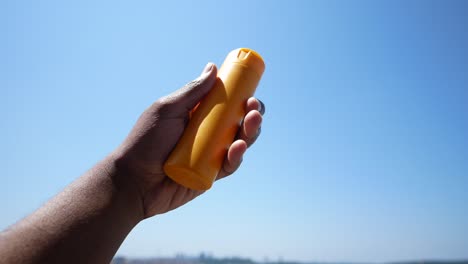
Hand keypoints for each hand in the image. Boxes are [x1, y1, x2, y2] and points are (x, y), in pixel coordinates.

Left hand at [113, 63, 264, 218]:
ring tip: (252, 121)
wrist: (133, 180)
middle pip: (238, 123)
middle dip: (252, 114)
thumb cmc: (145, 142)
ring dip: (250, 132)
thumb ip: (191, 92)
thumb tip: (213, 67)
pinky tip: (238, 147)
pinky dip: (237, 156)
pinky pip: (230, 165)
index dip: (242, 98)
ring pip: (239, 143)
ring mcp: (210, 155)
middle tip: (254, 107)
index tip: (250, 91)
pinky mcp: (211, 175)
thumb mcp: (167, 110)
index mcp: (198, 116)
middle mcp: (207, 134)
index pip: (226, 104)